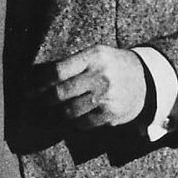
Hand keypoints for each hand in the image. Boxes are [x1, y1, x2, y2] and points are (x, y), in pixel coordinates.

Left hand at [28, 46, 147, 129]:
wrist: (147, 79)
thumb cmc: (112, 65)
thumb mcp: (96, 55)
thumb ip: (71, 64)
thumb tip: (36, 77)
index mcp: (93, 57)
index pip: (58, 71)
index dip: (39, 82)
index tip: (29, 89)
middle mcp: (100, 76)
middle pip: (61, 93)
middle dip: (46, 100)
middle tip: (42, 101)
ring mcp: (107, 97)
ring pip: (70, 111)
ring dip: (60, 112)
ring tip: (58, 109)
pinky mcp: (112, 114)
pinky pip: (84, 123)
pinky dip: (76, 122)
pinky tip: (75, 117)